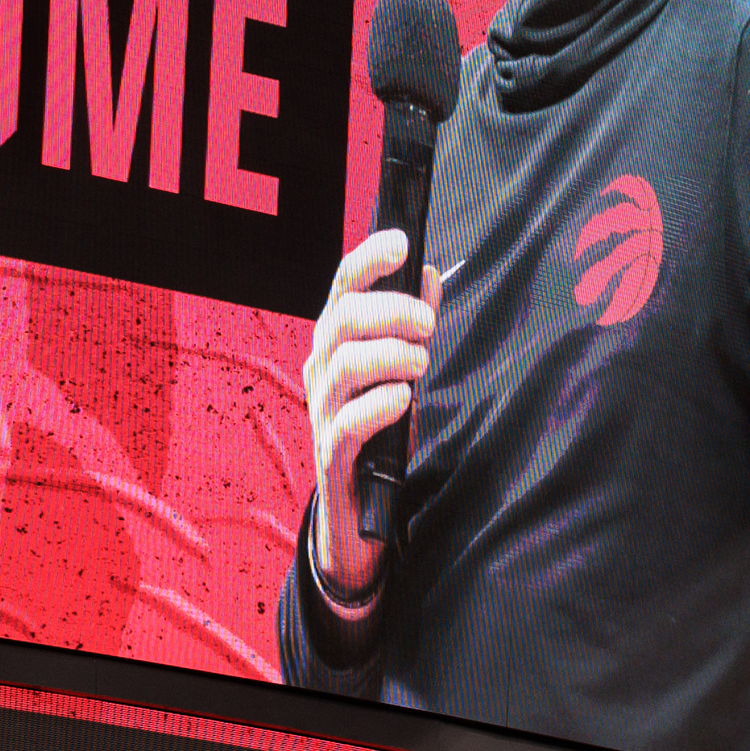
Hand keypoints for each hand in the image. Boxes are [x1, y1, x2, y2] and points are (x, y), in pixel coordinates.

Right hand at [302, 231, 438, 602]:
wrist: (360, 508)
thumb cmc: (380, 428)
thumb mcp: (400, 369)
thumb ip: (411, 323)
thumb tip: (428, 273)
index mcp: (337, 341)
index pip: (343, 288)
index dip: (368, 261)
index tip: (400, 242)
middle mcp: (322, 369)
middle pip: (340, 321)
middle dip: (387, 312)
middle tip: (426, 324)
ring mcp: (321, 411)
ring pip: (343, 367)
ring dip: (388, 356)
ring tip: (421, 363)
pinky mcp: (331, 454)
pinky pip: (345, 424)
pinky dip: (376, 407)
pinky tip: (402, 400)